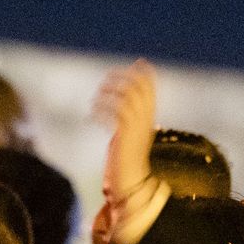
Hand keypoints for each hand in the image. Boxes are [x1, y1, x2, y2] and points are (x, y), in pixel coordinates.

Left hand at [93, 60, 157, 202]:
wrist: (131, 181)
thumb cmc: (126, 160)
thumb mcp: (128, 136)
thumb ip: (127, 121)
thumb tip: (118, 108)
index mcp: (148, 119)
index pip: (152, 91)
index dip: (146, 75)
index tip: (140, 62)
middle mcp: (145, 121)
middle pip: (139, 90)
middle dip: (125, 78)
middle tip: (109, 76)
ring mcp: (136, 127)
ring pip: (126, 98)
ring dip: (110, 93)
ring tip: (96, 96)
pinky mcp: (125, 135)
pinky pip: (115, 113)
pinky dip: (102, 110)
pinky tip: (91, 114)